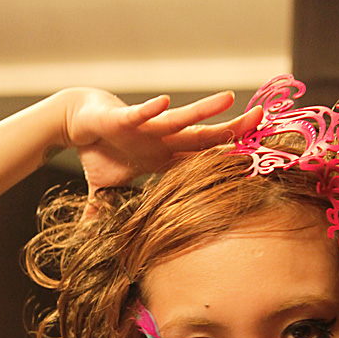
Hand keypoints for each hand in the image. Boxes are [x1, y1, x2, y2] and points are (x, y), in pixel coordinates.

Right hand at [62, 88, 263, 195]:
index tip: (257, 158)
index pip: (201, 157)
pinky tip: (165, 102)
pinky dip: (150, 110)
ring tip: (228, 98)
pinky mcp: (123, 118)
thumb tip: (93, 239)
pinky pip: (140, 115)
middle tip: (262, 118)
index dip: (227, 158)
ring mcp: (145, 127)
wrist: (77, 120)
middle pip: (203, 136)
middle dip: (232, 128)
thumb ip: (104, 210)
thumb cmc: (98, 150)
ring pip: (180, 119)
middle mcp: (161, 139)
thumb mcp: (104, 188)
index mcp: (163, 156)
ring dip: (203, 111)